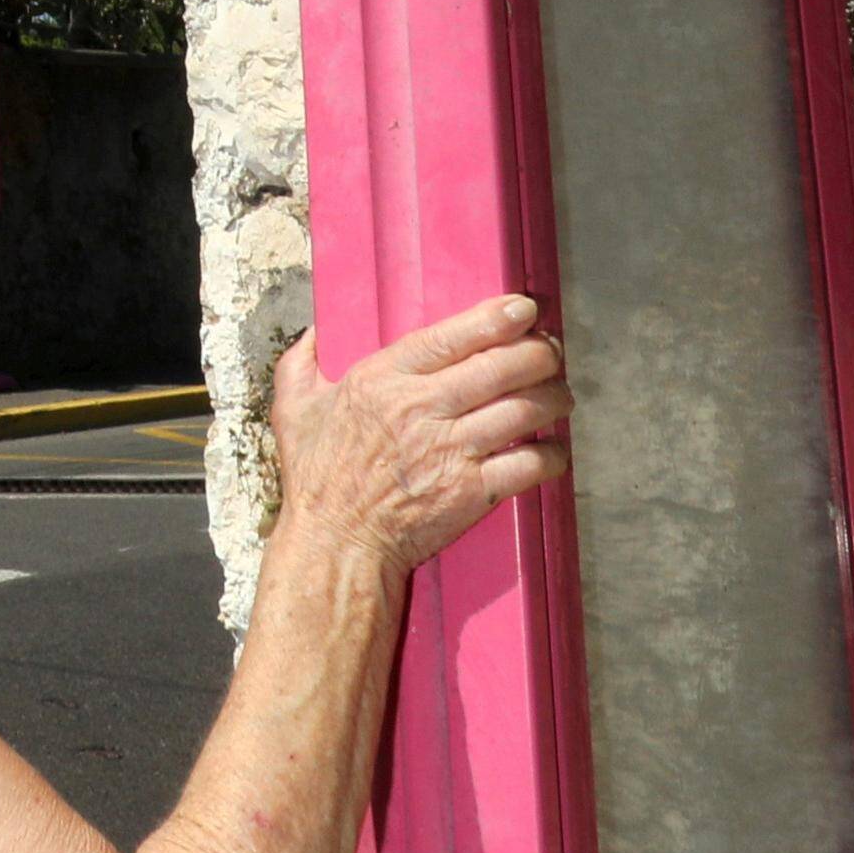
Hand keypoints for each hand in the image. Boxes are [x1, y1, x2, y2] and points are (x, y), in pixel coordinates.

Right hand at [268, 296, 567, 573]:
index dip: (495, 319)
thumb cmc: (318, 479)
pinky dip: (552, 454)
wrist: (337, 544)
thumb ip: (299, 365)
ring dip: (554, 398)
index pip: (452, 337)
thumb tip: (311, 333)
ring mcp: (451, 452)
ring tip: (559, 394)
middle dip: (539, 354)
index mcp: (383, 381)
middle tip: (550, 352)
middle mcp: (421, 410)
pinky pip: (530, 465)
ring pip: (524, 410)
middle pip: (502, 367)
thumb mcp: (294, 411)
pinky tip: (553, 449)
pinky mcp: (472, 492)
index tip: (524, 308)